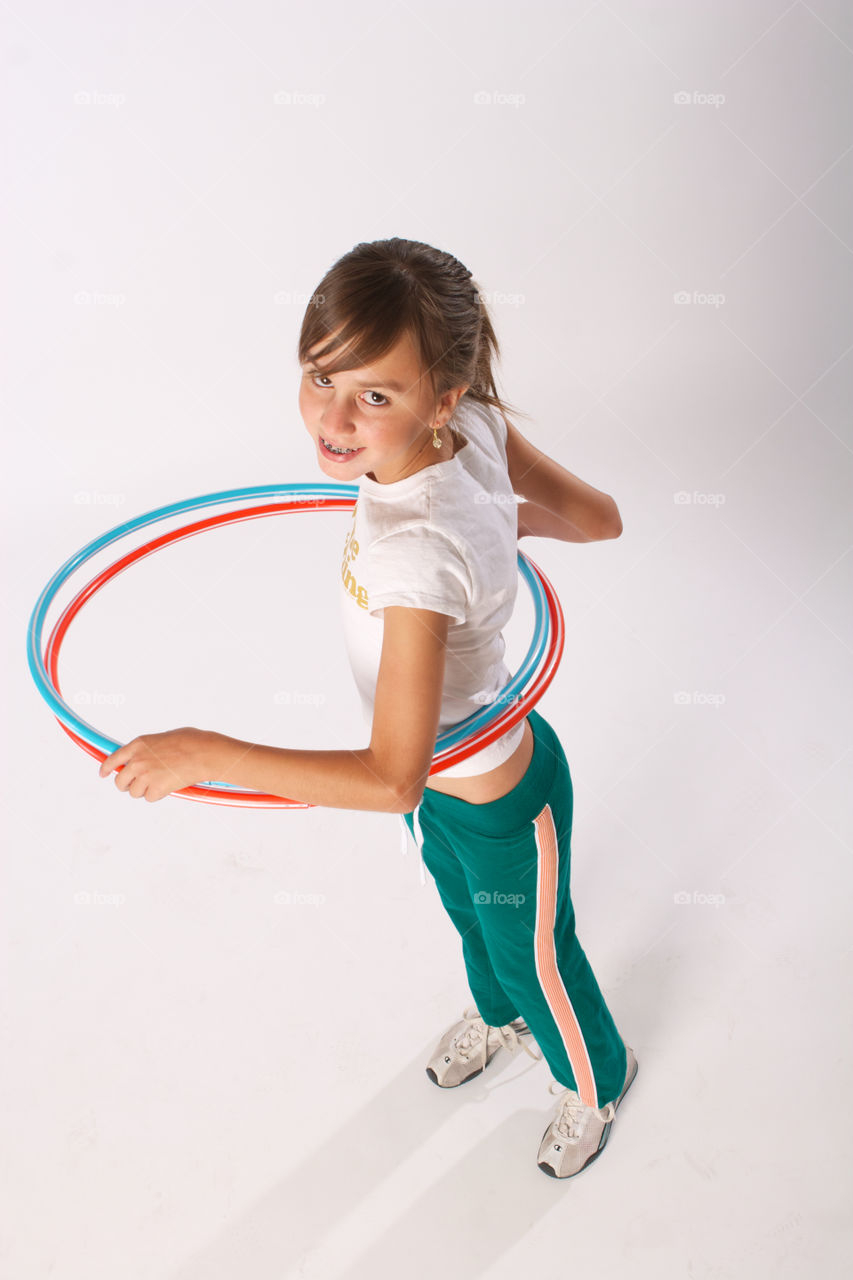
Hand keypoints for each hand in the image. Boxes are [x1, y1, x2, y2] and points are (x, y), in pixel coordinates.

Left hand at [98, 726, 216, 802]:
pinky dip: (158, 795)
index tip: (103, 774)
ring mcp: (145, 775)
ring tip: (161, 782)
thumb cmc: (191, 742)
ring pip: (134, 792)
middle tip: (139, 784)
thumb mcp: (162, 738)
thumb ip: (147, 748)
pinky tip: (168, 785)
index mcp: (138, 744)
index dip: (106, 769)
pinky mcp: (155, 788)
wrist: (204, 753)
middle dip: (127, 785)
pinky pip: (149, 798)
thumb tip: (142, 757)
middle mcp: (137, 760)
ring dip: (145, 790)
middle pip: (119, 781)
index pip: (112, 759)